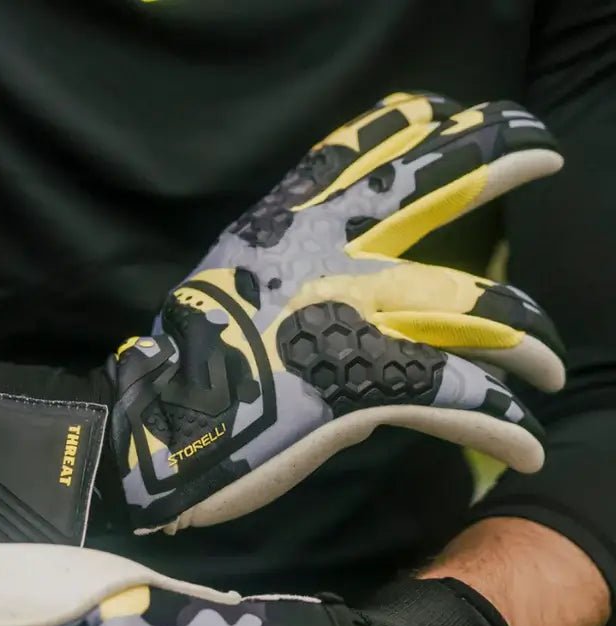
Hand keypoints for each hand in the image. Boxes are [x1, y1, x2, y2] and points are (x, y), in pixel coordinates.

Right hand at [0, 93, 565, 544]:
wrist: (148, 432)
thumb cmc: (178, 371)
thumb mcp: (225, 288)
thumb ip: (282, 270)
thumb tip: (325, 278)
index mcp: (287, 227)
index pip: (362, 148)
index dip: (417, 124)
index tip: (453, 112)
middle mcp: (330, 255)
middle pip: (435, 186)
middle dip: (499, 157)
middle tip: (543, 151)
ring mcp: (351, 317)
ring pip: (472, 308)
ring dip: (527, 339)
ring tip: (550, 368)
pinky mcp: (363, 385)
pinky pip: (455, 398)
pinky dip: (498, 422)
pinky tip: (525, 440)